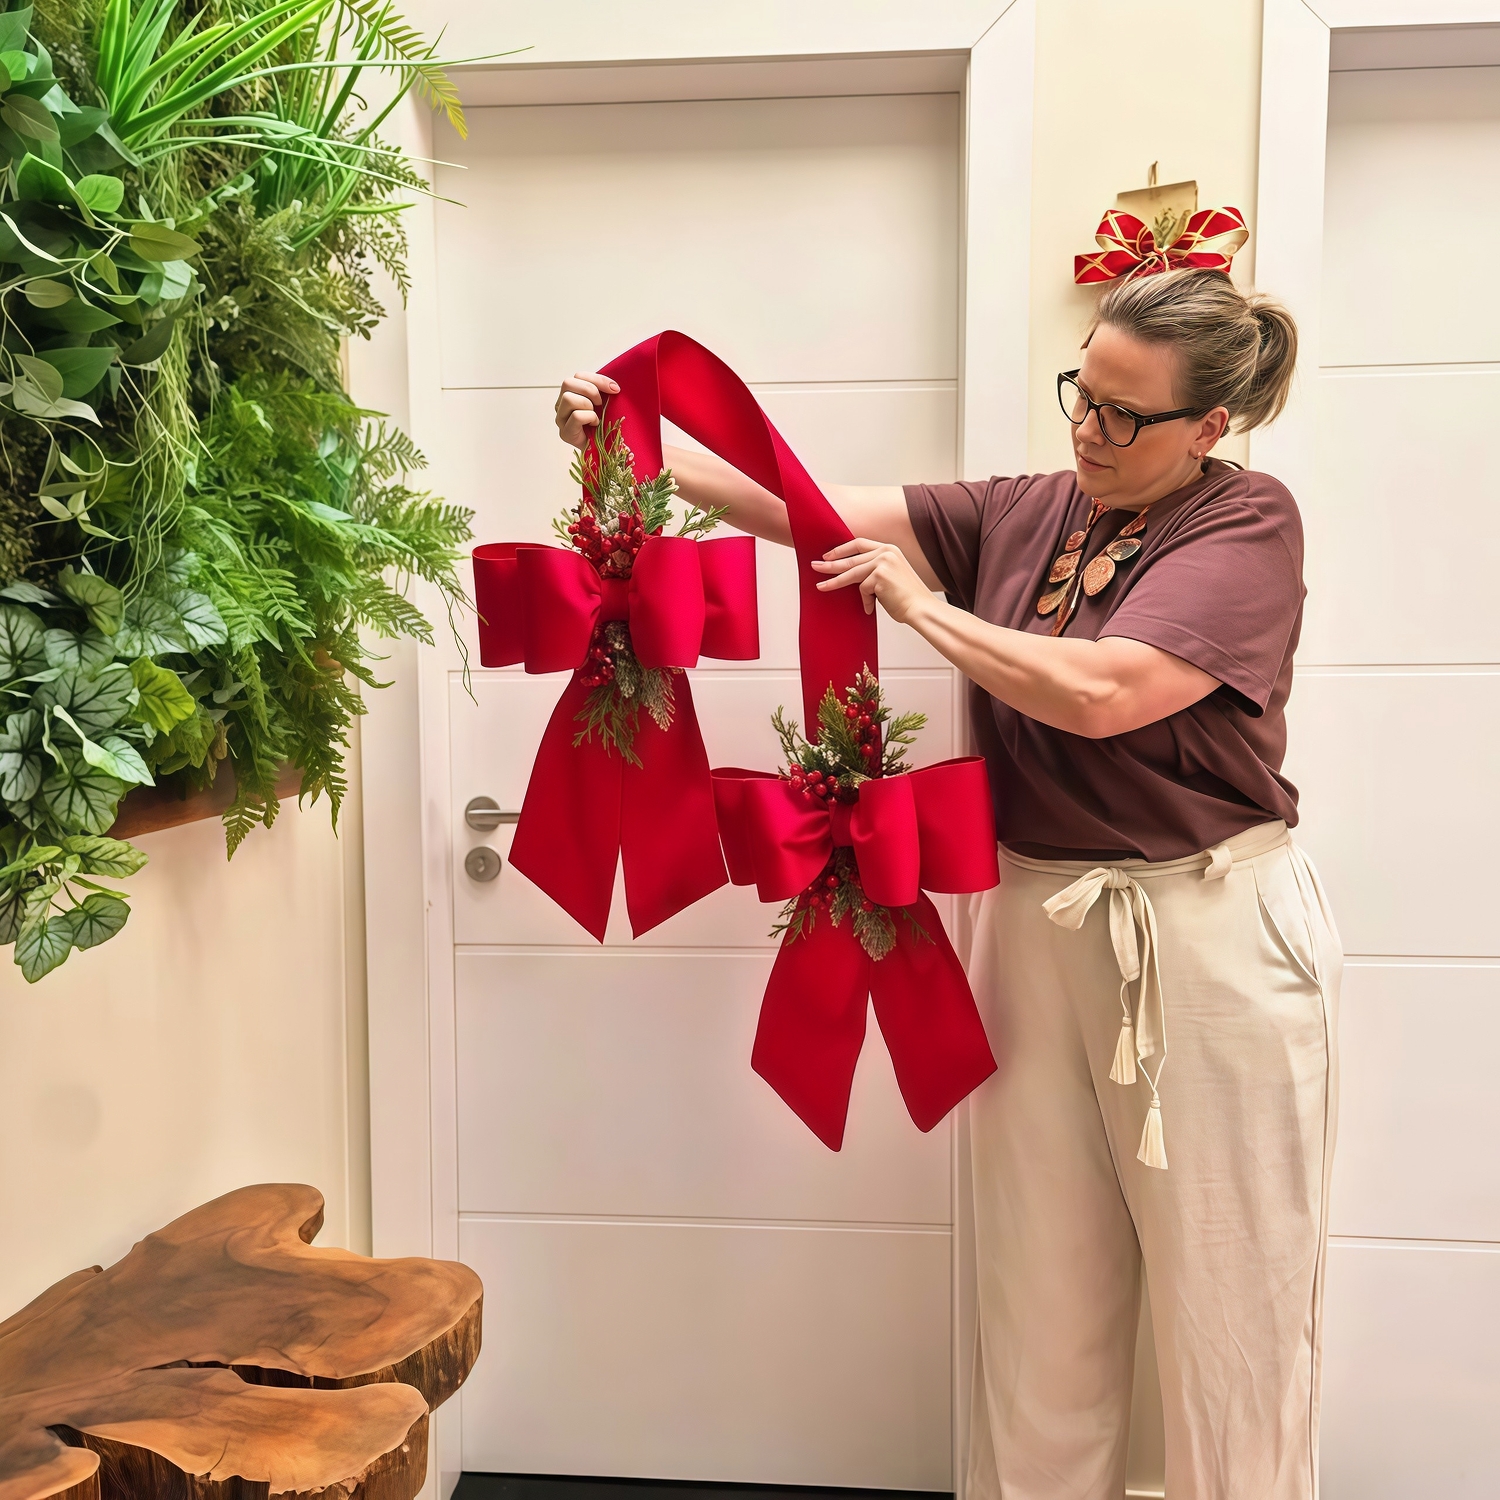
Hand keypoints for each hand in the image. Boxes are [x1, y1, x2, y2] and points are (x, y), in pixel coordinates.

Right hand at [555, 371, 617, 448]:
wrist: (604, 451)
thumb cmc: (604, 426)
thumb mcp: (604, 404)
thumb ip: (603, 392)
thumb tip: (614, 387)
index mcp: (571, 394)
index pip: (578, 376)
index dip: (598, 379)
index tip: (615, 389)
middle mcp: (561, 405)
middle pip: (568, 383)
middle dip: (590, 390)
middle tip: (601, 403)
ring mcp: (561, 419)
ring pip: (568, 398)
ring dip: (587, 405)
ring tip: (596, 415)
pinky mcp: (565, 433)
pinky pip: (576, 416)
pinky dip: (589, 418)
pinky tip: (595, 424)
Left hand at [811, 538, 937, 623]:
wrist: (921, 608)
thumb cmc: (906, 597)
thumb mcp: (891, 575)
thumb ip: (874, 569)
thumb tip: (849, 573)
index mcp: (889, 549)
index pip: (859, 543)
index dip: (841, 549)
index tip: (828, 556)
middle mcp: (886, 552)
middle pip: (851, 558)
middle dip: (830, 564)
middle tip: (815, 566)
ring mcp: (883, 563)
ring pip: (851, 573)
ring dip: (834, 581)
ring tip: (820, 587)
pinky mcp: (879, 576)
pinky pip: (863, 590)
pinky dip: (865, 601)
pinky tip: (871, 608)